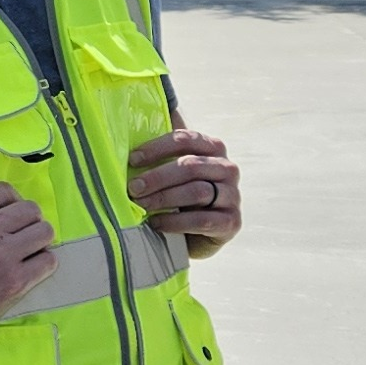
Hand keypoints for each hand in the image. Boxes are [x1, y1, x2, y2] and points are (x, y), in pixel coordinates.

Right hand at [0, 182, 55, 342]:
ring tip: (29, 247)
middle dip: (27, 219)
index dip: (10, 200)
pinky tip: (31, 266)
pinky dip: (42, 262)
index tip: (8, 212)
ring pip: (44, 232)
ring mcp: (2, 257)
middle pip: (30, 209)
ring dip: (38, 238)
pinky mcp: (14, 282)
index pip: (5, 190)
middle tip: (20, 231)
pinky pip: (48, 261)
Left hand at [127, 126, 240, 255]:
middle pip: (190, 167)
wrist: (198, 235)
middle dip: (157, 177)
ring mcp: (233, 195)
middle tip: (134, 188)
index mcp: (213, 148)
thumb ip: (163, 149)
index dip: (157, 148)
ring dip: (164, 198)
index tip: (132, 160)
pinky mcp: (231, 222)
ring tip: (142, 205)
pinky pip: (202, 220)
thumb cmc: (181, 195)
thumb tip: (138, 129)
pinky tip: (156, 223)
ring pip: (197, 192)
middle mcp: (227, 168)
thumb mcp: (174, 170)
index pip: (185, 139)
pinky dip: (175, 222)